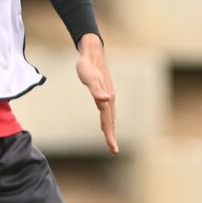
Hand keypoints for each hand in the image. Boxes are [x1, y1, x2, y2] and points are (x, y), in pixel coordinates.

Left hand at [75, 33, 117, 154]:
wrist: (92, 52)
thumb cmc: (87, 65)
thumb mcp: (88, 77)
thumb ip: (96, 90)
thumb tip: (104, 100)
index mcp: (107, 98)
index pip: (108, 121)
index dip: (109, 135)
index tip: (113, 148)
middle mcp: (110, 98)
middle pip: (111, 121)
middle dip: (112, 136)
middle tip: (114, 150)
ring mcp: (108, 96)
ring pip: (110, 117)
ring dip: (111, 129)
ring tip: (111, 141)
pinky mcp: (105, 93)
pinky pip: (107, 111)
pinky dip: (107, 120)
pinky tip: (105, 124)